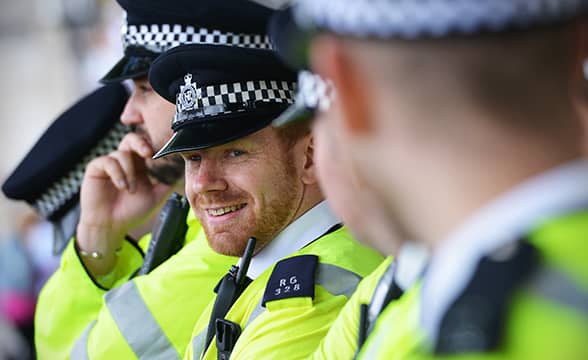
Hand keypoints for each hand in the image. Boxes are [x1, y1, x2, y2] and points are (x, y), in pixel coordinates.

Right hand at [76, 133, 172, 274]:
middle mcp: (125, 162)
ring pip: (122, 153)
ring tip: (131, 190)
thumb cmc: (131, 212)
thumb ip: (168, 182)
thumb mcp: (156, 196)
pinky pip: (108, 161)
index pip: (146, 147)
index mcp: (140, 166)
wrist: (110, 226)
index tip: (163, 151)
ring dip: (130, 172)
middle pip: (132, 139)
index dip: (154, 145)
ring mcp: (110, 164)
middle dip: (141, 143)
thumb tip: (182, 169)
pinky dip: (118, 173)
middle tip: (148, 153)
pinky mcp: (96, 168)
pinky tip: (122, 187)